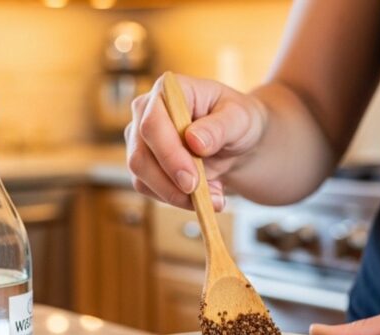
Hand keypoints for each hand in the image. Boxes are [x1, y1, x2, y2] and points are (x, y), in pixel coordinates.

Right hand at [125, 73, 266, 210]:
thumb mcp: (240, 119)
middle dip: (170, 182)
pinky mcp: (143, 164)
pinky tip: (203, 195)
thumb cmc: (237, 121)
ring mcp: (140, 140)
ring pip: (141, 176)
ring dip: (176, 195)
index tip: (191, 181)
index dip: (169, 154)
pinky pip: (149, 188)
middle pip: (140, 155)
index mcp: (168, 91)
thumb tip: (194, 141)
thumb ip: (219, 127)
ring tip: (214, 196)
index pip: (152, 123)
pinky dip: (176, 198)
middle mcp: (145, 113)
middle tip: (203, 197)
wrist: (235, 141)